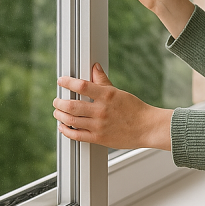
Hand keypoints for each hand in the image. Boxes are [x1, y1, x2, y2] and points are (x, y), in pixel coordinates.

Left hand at [54, 63, 172, 150]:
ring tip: (58, 112)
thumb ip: (103, 81)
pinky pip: (76, 135)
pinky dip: (66, 130)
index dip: (67, 82)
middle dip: (59, 102)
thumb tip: (95, 67)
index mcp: (107, 96)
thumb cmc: (135, 110)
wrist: (147, 128)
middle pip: (71, 105)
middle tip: (57, 101)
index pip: (81, 86)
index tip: (61, 81)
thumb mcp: (119, 92)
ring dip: (60, 115)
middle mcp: (101, 110)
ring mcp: (99, 125)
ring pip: (71, 120)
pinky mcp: (98, 138)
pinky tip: (63, 126)